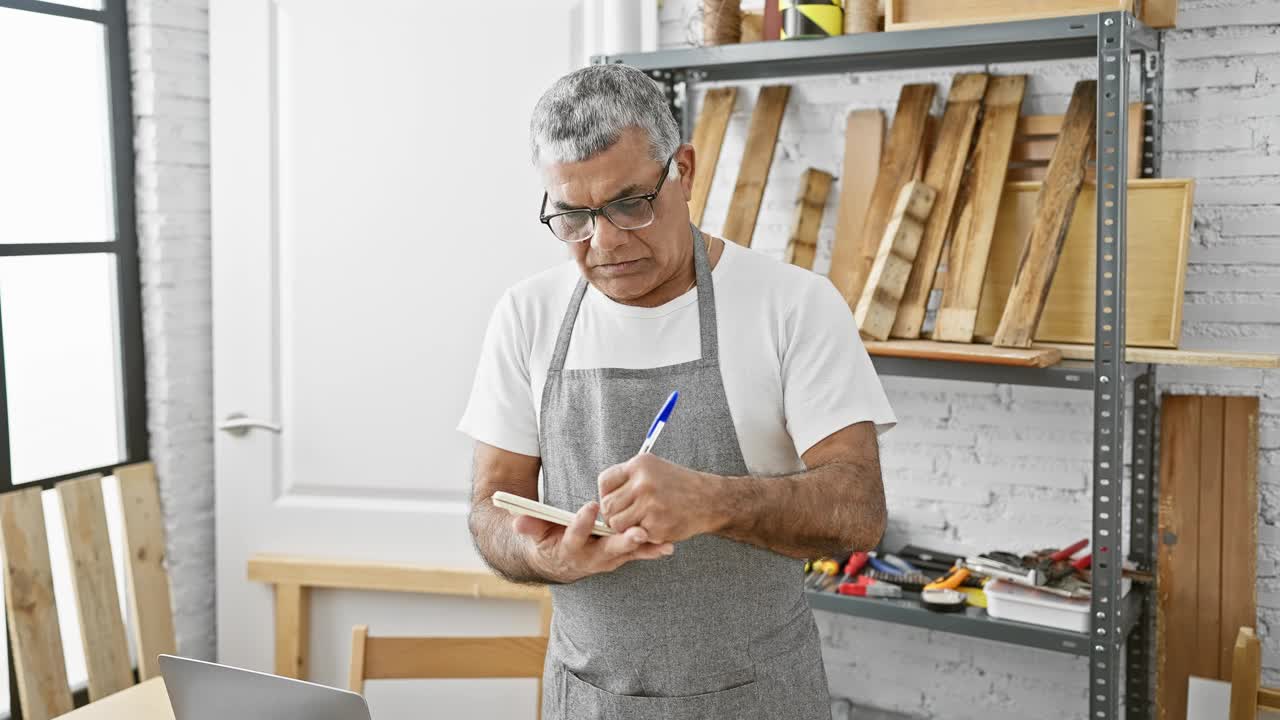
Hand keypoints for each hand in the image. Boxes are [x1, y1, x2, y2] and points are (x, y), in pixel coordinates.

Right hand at [513, 501, 673, 583]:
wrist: (559, 563)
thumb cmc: (548, 540)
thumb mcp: (536, 532)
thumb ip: (529, 524)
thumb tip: (516, 520)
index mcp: (568, 549)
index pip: (574, 537)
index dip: (580, 523)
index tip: (589, 507)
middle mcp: (590, 558)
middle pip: (607, 550)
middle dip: (622, 542)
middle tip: (636, 532)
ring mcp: (607, 560)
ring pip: (626, 553)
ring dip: (643, 547)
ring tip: (659, 541)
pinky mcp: (620, 557)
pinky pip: (637, 554)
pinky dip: (652, 550)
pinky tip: (669, 546)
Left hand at [597, 453, 724, 543]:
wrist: (710, 500)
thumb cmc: (678, 486)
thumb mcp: (653, 469)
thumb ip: (628, 479)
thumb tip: (601, 499)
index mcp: (640, 464)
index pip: (605, 482)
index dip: (607, 495)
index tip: (617, 501)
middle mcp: (643, 482)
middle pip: (607, 506)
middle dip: (614, 515)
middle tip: (628, 517)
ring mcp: (650, 504)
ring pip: (617, 524)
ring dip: (625, 528)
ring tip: (641, 522)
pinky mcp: (657, 525)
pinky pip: (634, 536)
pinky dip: (643, 535)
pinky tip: (657, 526)